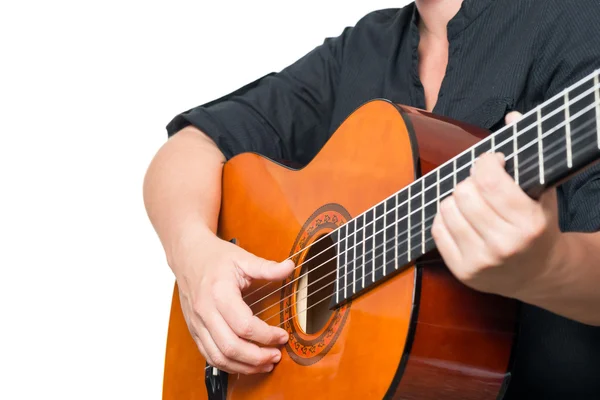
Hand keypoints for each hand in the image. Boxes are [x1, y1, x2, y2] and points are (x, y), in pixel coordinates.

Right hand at [171, 228, 294, 373]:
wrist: (188, 255)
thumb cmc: (215, 257)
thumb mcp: (243, 258)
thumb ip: (267, 267)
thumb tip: (291, 267)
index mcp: (219, 293)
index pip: (244, 325)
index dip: (266, 335)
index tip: (283, 335)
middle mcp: (205, 311)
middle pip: (231, 347)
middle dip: (257, 357)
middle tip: (276, 355)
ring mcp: (197, 323)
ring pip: (219, 357)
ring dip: (244, 366)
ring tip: (265, 364)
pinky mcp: (194, 330)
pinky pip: (209, 356)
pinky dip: (228, 365)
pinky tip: (245, 364)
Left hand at [431, 112, 563, 297]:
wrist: (538, 274)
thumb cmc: (539, 227)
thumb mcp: (543, 192)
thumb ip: (529, 153)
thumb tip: (511, 115)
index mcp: (529, 223)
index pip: (489, 179)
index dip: (485, 162)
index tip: (491, 162)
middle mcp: (504, 244)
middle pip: (464, 192)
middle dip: (470, 181)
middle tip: (481, 184)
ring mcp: (481, 260)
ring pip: (447, 208)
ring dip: (456, 199)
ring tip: (472, 202)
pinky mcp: (462, 271)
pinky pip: (437, 229)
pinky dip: (445, 217)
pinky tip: (461, 218)